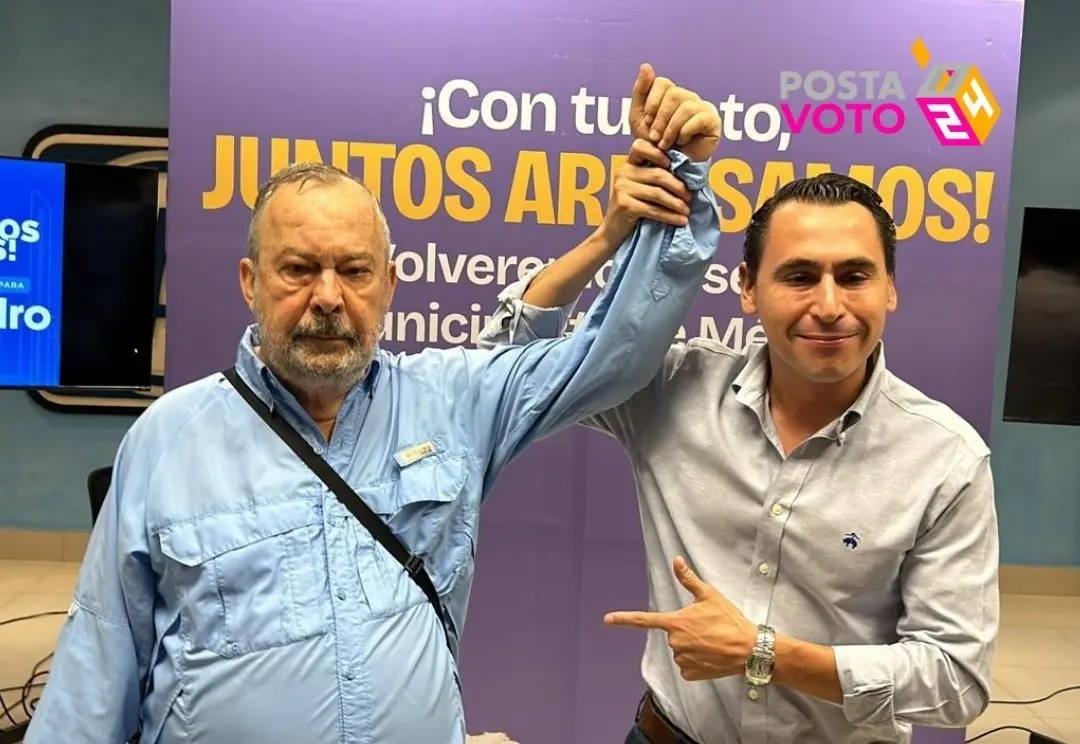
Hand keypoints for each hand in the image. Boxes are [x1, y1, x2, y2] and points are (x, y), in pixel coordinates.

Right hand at [599, 138, 692, 245]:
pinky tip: (680, 221)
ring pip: (657, 193)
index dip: (658, 153)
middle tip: (690, 197)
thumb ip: (653, 176)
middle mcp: (623, 173)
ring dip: (676, 204)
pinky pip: (653, 210)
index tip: (672, 165)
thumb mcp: (640, 187)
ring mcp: (622, 188)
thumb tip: (686, 174)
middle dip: (678, 187)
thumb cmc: (631, 208)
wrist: (612, 231)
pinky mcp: (624, 205)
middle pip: (658, 174)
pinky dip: (670, 216)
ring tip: (687, 211)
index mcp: (628, 164)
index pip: (641, 146)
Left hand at [605, 556, 756, 681]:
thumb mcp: (709, 595)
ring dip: (692, 647)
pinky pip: (687, 666)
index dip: (624, 619)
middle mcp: (675, 642)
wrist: (749, 649)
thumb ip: (688, 580)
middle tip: (708, 628)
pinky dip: (697, 662)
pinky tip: (711, 656)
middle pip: (673, 635)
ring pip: (680, 651)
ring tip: (713, 642)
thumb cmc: (729, 620)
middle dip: (687, 631)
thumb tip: (676, 560)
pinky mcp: (690, 674)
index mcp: (676, 622)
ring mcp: (682, 660)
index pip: (645, 620)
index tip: (607, 619)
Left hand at [629, 64, 720, 161]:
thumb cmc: (654, 145)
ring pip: (686, 106)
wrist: (668, 169)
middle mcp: (688, 97)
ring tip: (665, 144)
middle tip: (655, 137)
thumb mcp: (639, 118)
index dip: (652, 103)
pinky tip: (682, 142)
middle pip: (674, 94)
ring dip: (671, 129)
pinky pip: (699, 118)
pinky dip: (685, 132)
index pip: (662, 83)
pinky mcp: (713, 121)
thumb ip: (640, 92)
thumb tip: (646, 65)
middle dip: (660, 119)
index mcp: (671, 94)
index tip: (647, 122)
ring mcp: (702, 107)